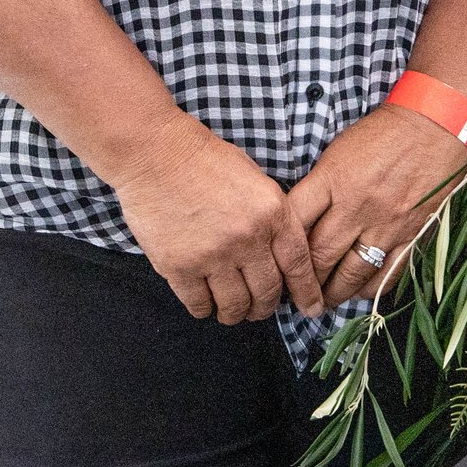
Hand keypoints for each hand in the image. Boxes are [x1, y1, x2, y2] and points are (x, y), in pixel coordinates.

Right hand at [106, 111, 325, 323]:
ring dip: (235, 313)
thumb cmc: (206, 161)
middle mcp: (248, 238)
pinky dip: (205, 309)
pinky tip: (205, 303)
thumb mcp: (256, 180)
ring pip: (234, 305)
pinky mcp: (179, 266)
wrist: (156, 154)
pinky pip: (199, 304)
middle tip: (259, 308)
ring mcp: (213, 255)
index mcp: (273, 213)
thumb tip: (280, 255)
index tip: (311, 309)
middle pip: (267, 292)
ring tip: (231, 310)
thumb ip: (272, 216)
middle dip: (265, 307)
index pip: (298, 265)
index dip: (306, 293)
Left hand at [286, 105, 466, 307]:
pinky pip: (387, 274)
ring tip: (323, 301)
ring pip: (351, 273)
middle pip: (319, 256)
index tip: (276, 261)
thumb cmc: (385, 132)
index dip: (280, 247)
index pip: (294, 222)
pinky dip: (369, 289)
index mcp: (333, 179)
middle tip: (295, 293)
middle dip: (303, 281)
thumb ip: (320, 186)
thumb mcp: (340, 150)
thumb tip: (300, 221)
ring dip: (333, 292)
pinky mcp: (413, 234)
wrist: (438, 122)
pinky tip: (358, 292)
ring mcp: (387, 223)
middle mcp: (357, 205)